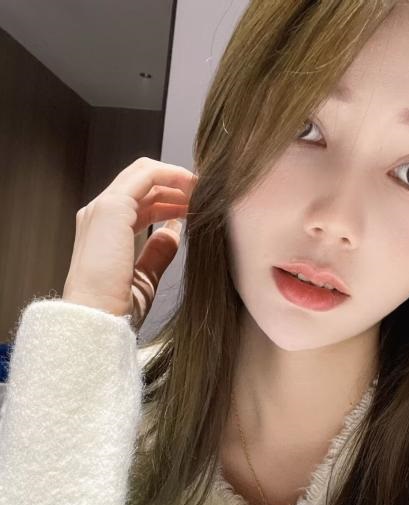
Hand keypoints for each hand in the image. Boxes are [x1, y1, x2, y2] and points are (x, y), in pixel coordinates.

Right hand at [62, 156, 197, 330]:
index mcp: (103, 231)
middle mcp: (99, 214)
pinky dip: (173, 176)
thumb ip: (157, 252)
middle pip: (141, 183)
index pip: (138, 203)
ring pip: (143, 173)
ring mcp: (104, 208)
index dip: (168, 201)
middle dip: (174, 185)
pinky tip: (194, 188)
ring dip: (177, 178)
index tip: (195, 208)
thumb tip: (173, 232)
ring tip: (204, 189)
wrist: (97, 320)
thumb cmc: (115, 310)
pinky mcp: (113, 207)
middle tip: (204, 194)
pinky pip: (147, 176)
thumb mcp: (145, 277)